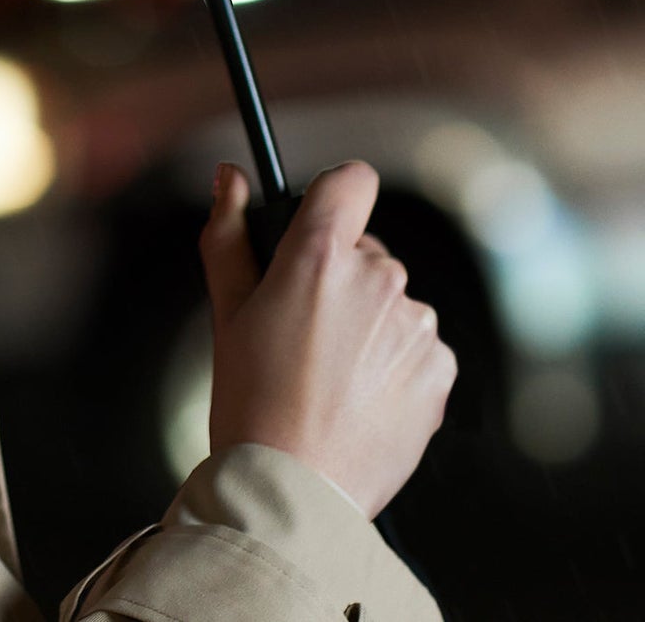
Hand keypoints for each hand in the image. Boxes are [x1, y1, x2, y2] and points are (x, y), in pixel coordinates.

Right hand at [199, 159, 457, 518]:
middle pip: (366, 250)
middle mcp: (378, 281)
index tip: (321, 218)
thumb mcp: (226, 310)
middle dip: (339, 276)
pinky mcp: (441, 370)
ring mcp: (416, 327)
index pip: (350, 181)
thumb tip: (230, 179)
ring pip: (392, 300)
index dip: (334, 194)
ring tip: (330, 373)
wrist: (296, 488)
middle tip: (302, 328)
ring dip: (368, 322)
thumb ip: (228, 232)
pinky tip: (359, 395)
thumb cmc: (252, 400)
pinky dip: (394, 361)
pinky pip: (418, 345)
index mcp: (320, 257)